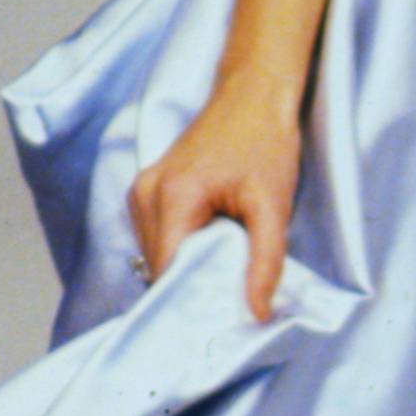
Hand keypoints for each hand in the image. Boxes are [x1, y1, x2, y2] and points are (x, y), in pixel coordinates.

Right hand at [128, 83, 302, 320]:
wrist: (253, 95)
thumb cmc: (265, 142)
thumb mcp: (274, 206)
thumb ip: (265, 262)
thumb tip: (256, 314)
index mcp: (171, 198)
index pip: (167, 274)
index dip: (192, 301)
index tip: (219, 320)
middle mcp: (145, 195)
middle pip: (159, 267)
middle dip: (191, 287)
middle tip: (230, 298)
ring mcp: (141, 191)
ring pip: (157, 255)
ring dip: (186, 267)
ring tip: (225, 267)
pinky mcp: (147, 190)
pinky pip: (158, 237)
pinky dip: (182, 249)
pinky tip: (212, 246)